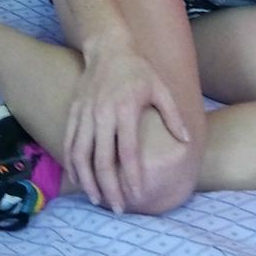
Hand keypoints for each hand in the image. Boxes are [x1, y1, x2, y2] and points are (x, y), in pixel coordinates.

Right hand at [64, 41, 190, 212]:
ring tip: (97, 199)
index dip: (132, 176)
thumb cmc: (138, 69)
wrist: (108, 47)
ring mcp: (85, 113)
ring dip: (87, 181)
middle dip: (110, 188)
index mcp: (125, 109)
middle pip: (102, 160)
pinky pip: (69, 143)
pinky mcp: (73, 111)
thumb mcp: (160, 88)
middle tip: (118, 208)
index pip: (128, 152)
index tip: (137, 196)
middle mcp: (102, 114)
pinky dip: (72, 164)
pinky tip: (79, 179)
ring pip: (80, 155)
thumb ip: (173, 116)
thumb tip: (186, 141)